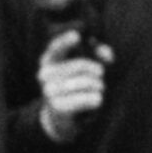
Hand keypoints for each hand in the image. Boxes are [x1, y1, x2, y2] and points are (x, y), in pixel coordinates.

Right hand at [36, 29, 110, 143]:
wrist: (61, 117)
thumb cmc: (76, 86)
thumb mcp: (85, 69)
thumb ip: (98, 55)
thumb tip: (107, 53)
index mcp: (49, 60)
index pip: (56, 47)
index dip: (66, 41)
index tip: (77, 36)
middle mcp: (45, 74)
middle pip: (80, 65)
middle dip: (97, 70)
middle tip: (100, 76)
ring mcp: (49, 91)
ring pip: (87, 83)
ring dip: (99, 86)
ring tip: (98, 89)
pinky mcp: (58, 106)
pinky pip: (88, 99)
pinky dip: (97, 99)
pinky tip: (96, 100)